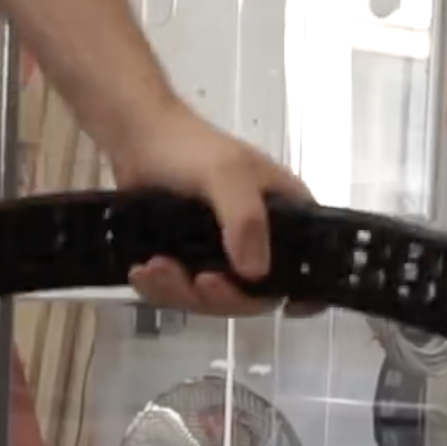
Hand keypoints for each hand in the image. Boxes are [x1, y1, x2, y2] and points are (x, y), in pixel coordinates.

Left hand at [109, 104, 315, 317]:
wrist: (136, 137)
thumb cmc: (188, 147)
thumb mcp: (226, 173)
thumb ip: (246, 219)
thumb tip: (255, 272)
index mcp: (286, 215)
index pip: (310, 264)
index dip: (306, 293)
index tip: (287, 309)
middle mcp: (260, 239)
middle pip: (255, 294)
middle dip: (222, 296)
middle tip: (196, 280)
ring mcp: (223, 253)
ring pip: (214, 298)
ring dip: (181, 292)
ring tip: (154, 267)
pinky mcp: (189, 260)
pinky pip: (182, 293)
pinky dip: (161, 289)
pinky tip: (143, 271)